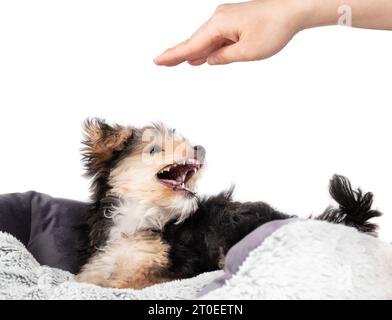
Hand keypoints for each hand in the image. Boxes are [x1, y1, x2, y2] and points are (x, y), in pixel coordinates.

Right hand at [154, 0, 309, 65]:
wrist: (293, 8)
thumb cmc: (274, 27)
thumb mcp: (248, 52)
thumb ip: (224, 57)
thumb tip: (209, 59)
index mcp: (219, 25)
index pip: (191, 45)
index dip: (174, 56)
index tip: (158, 61)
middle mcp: (219, 18)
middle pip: (194, 41)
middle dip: (178, 54)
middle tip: (161, 62)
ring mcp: (226, 19)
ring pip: (205, 40)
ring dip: (192, 52)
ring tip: (176, 62)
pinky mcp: (235, 21)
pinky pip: (216, 37)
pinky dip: (207, 48)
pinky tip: (201, 56)